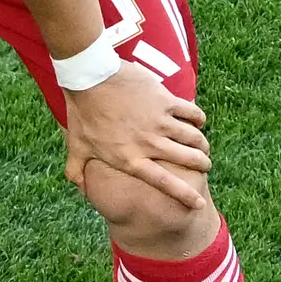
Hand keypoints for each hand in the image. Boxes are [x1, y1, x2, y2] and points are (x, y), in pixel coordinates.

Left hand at [60, 58, 212, 213]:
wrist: (89, 77)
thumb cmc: (82, 112)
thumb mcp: (76, 145)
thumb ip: (76, 169)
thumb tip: (79, 188)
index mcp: (130, 158)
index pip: (164, 183)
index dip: (185, 195)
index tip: (199, 204)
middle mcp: (150, 144)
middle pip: (189, 160)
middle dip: (202, 165)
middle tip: (204, 164)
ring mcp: (160, 122)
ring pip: (195, 138)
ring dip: (202, 144)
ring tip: (202, 145)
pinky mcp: (166, 101)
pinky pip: (193, 113)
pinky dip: (199, 119)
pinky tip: (198, 121)